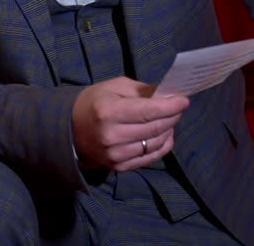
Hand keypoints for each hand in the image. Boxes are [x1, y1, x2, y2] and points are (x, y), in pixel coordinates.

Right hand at [71, 76, 188, 171]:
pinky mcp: (118, 166)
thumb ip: (142, 90)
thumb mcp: (115, 87)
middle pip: (155, 128)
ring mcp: (115, 155)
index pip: (148, 111)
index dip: (170, 106)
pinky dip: (162, 146)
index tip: (184, 100)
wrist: (70, 128)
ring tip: (169, 120)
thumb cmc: (94, 102)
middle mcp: (112, 136)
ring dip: (168, 130)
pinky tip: (164, 135)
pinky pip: (150, 157)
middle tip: (178, 108)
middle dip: (172, 116)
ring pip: (155, 144)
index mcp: (109, 112)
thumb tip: (169, 95)